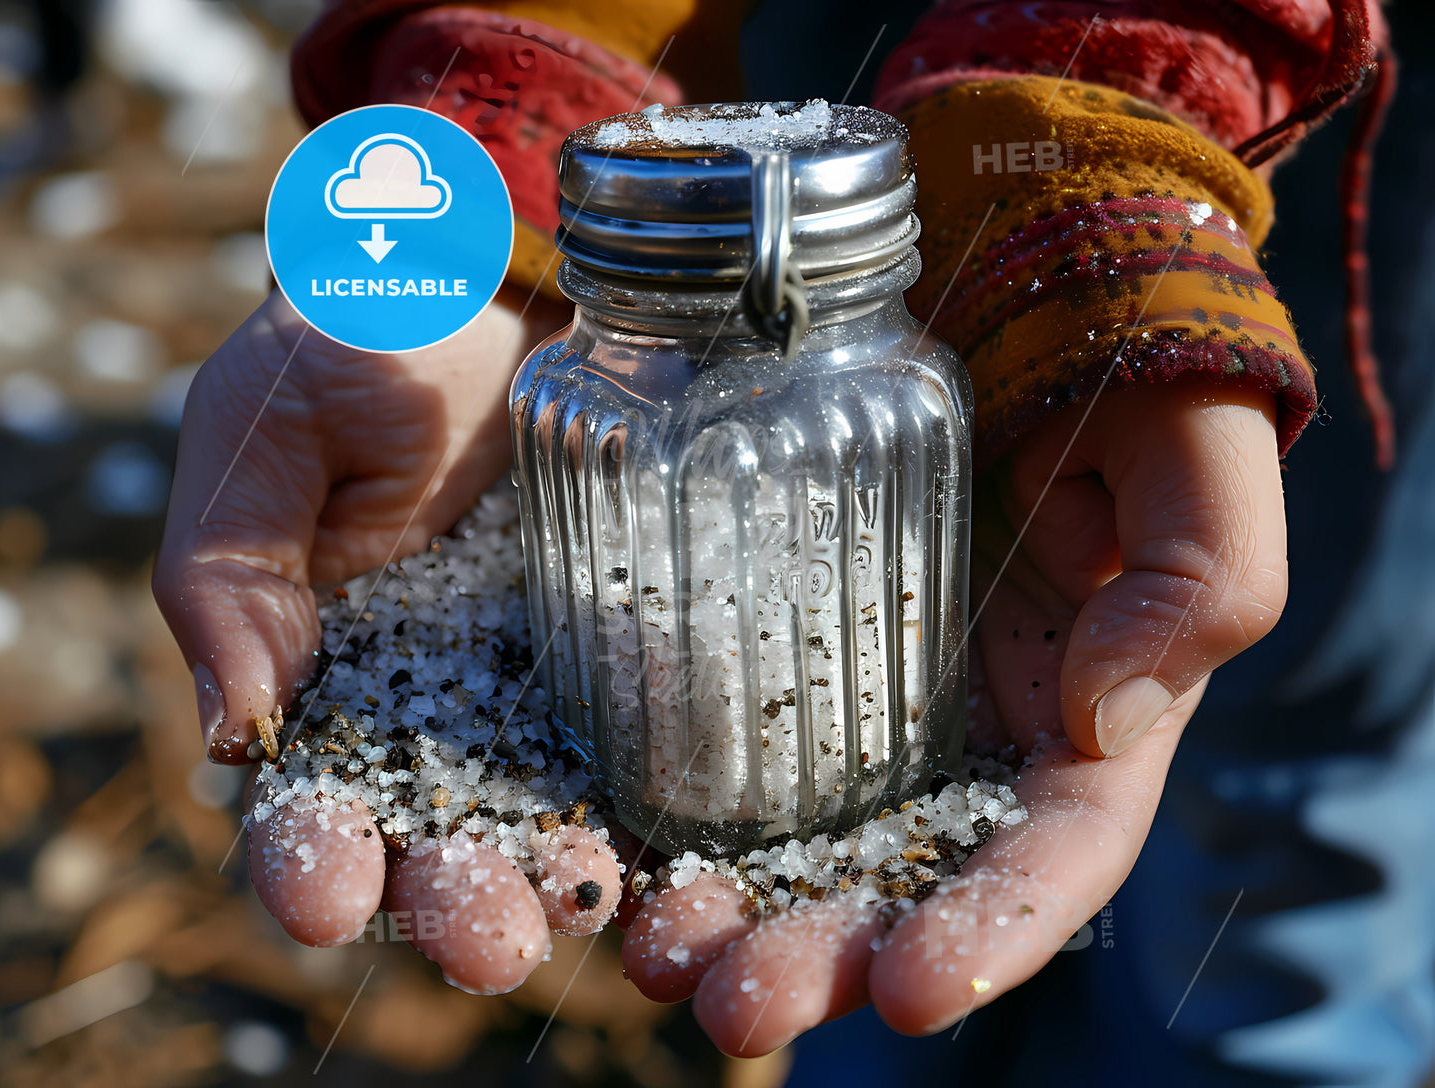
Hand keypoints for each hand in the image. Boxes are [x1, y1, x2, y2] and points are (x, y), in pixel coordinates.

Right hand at [155, 287, 632, 988]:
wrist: (494, 280)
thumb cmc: (357, 348)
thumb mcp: (264, 439)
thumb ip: (234, 577)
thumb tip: (232, 732)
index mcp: (322, 674)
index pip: (309, 794)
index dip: (311, 855)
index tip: (326, 897)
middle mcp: (430, 701)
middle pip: (435, 831)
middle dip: (454, 897)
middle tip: (486, 940)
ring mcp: (535, 680)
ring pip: (541, 808)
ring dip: (556, 875)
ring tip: (583, 907)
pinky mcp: (625, 646)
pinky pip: (638, 737)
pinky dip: (652, 802)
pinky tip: (673, 846)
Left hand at [620, 377, 1287, 1053]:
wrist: (1011, 286)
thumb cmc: (1119, 376)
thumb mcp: (1191, 463)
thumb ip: (1196, 581)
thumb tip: (1106, 718)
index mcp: (1080, 723)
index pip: (1047, 856)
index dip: (988, 934)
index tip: (912, 992)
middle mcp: (965, 734)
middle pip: (898, 877)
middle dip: (825, 956)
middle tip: (739, 1005)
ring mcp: (863, 696)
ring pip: (797, 835)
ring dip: (729, 913)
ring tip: (656, 958)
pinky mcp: (774, 644)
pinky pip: (719, 738)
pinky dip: (670, 808)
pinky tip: (611, 850)